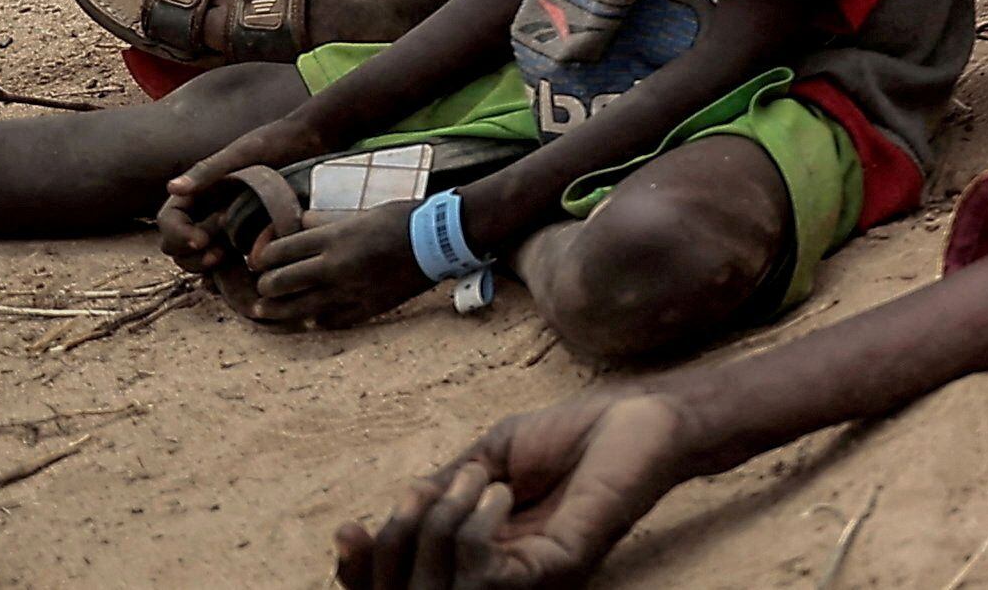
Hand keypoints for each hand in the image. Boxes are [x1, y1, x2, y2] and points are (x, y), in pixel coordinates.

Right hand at [155, 121, 327, 277]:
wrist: (313, 142)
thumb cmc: (275, 141)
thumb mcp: (243, 154)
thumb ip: (208, 171)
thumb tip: (173, 187)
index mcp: (197, 193)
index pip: (169, 222)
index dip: (177, 235)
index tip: (200, 241)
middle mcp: (206, 212)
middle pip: (178, 247)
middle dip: (191, 256)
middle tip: (219, 255)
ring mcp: (226, 228)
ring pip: (200, 260)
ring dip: (207, 267)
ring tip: (231, 260)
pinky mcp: (248, 239)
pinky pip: (229, 265)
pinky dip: (228, 275)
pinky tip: (243, 275)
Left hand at [248, 203, 437, 329]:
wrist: (441, 241)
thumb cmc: (402, 219)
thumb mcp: (361, 213)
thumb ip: (326, 222)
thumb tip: (297, 224)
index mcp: (333, 238)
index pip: (279, 251)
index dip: (262, 257)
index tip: (259, 260)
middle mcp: (334, 266)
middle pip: (279, 282)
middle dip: (265, 285)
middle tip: (263, 285)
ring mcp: (348, 291)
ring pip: (296, 308)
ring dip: (276, 310)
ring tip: (265, 310)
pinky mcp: (363, 309)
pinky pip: (326, 321)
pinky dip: (312, 319)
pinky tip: (306, 318)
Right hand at [333, 398, 683, 589]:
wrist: (637, 416)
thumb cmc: (572, 435)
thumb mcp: (489, 457)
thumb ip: (441, 488)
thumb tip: (396, 509)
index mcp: (477, 560)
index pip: (403, 589)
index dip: (363, 573)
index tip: (349, 529)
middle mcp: (498, 582)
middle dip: (394, 546)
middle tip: (421, 494)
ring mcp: (528, 583)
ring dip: (435, 531)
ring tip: (474, 482)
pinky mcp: (555, 571)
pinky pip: (485, 577)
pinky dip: (472, 529)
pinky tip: (500, 493)